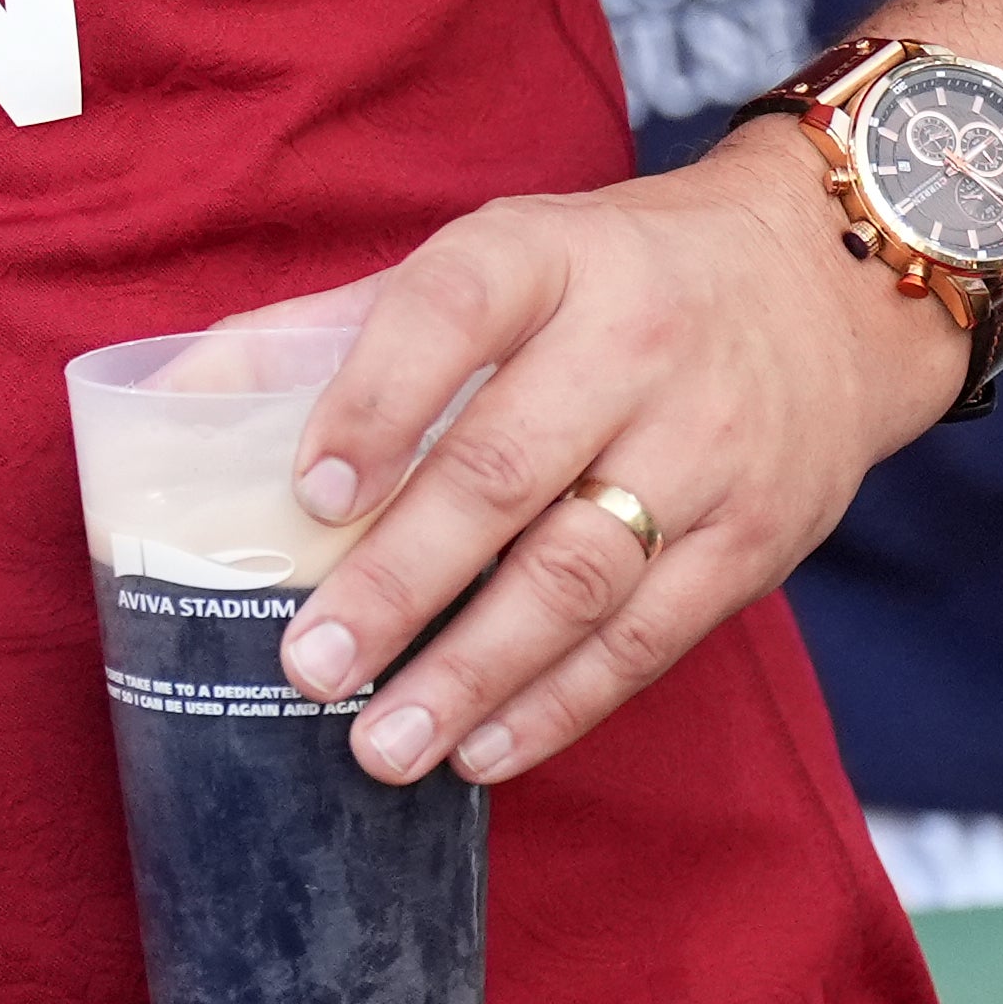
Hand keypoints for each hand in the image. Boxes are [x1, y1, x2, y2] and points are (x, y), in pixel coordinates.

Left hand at [272, 120, 965, 789]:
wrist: (829, 288)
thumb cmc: (608, 278)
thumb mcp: (493, 255)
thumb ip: (338, 326)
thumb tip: (174, 396)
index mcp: (545, 256)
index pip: (450, 313)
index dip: (375, 401)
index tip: (308, 492)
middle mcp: (634, 345)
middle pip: (504, 474)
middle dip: (398, 581)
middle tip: (308, 665)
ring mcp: (707, 448)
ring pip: (576, 577)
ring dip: (470, 673)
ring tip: (378, 743)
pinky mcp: (756, 540)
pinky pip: (649, 639)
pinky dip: (560, 705)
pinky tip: (483, 749)